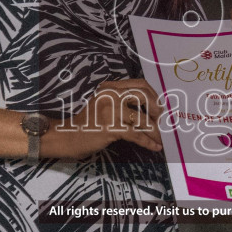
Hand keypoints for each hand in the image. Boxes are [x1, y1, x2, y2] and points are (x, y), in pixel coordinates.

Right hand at [41, 79, 163, 158]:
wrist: (69, 137)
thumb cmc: (88, 123)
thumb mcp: (103, 104)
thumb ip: (121, 100)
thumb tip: (151, 106)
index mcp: (110, 88)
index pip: (139, 84)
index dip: (154, 95)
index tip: (159, 107)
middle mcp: (110, 95)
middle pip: (144, 96)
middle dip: (157, 109)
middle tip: (161, 121)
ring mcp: (110, 111)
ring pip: (142, 119)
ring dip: (155, 131)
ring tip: (160, 138)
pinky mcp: (111, 128)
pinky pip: (137, 135)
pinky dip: (148, 142)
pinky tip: (155, 147)